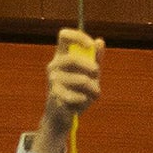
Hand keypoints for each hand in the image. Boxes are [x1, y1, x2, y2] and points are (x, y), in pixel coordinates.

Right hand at [34, 29, 104, 152]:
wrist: (61, 116)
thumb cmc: (76, 92)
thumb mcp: (89, 74)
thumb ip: (95, 59)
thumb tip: (100, 41)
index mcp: (61, 56)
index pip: (64, 36)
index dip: (78, 36)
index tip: (90, 45)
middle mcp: (54, 66)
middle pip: (73, 59)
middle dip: (91, 67)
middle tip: (98, 74)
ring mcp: (53, 81)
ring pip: (81, 80)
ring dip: (94, 88)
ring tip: (96, 94)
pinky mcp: (55, 96)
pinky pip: (78, 96)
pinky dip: (85, 100)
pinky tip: (82, 102)